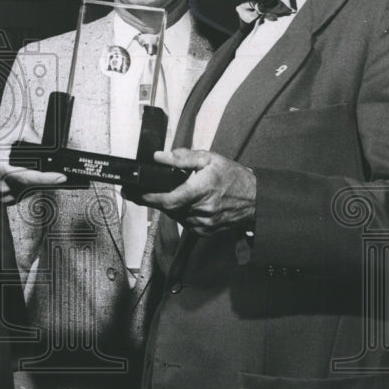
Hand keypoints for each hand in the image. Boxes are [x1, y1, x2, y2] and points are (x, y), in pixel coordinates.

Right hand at [0, 132, 66, 205]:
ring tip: (17, 168)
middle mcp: (3, 188)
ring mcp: (2, 198)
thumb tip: (37, 136)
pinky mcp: (1, 203)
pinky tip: (14, 176)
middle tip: (41, 168)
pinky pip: (20, 195)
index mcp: (1, 171)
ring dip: (30, 180)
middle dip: (41, 175)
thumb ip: (19, 133)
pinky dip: (22, 185)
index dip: (48, 179)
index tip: (62, 178)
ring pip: (27, 190)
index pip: (30, 177)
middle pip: (33, 183)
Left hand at [140, 149, 255, 235]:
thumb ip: (182, 158)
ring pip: (174, 215)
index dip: (148, 198)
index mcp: (202, 190)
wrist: (255, 200)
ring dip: (167, 205)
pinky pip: (183, 222)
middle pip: (167, 208)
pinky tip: (183, 202)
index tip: (133, 193)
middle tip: (134, 192)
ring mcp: (203, 223)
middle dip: (150, 199)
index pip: (169, 199)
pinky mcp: (204, 231)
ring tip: (165, 192)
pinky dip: (179, 212)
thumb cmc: (234, 177)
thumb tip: (160, 157)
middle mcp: (202, 210)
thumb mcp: (209, 159)